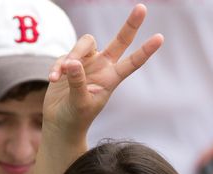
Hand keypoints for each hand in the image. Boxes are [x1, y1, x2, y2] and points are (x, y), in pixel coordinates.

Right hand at [44, 4, 162, 136]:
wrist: (60, 123)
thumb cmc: (76, 118)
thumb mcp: (80, 103)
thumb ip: (78, 83)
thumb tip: (73, 62)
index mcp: (111, 79)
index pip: (132, 63)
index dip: (145, 51)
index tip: (160, 38)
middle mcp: (102, 67)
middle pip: (119, 41)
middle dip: (130, 25)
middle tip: (142, 8)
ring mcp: (86, 63)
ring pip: (85, 43)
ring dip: (72, 54)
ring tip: (60, 75)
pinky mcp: (68, 62)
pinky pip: (64, 55)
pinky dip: (57, 67)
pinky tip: (52, 79)